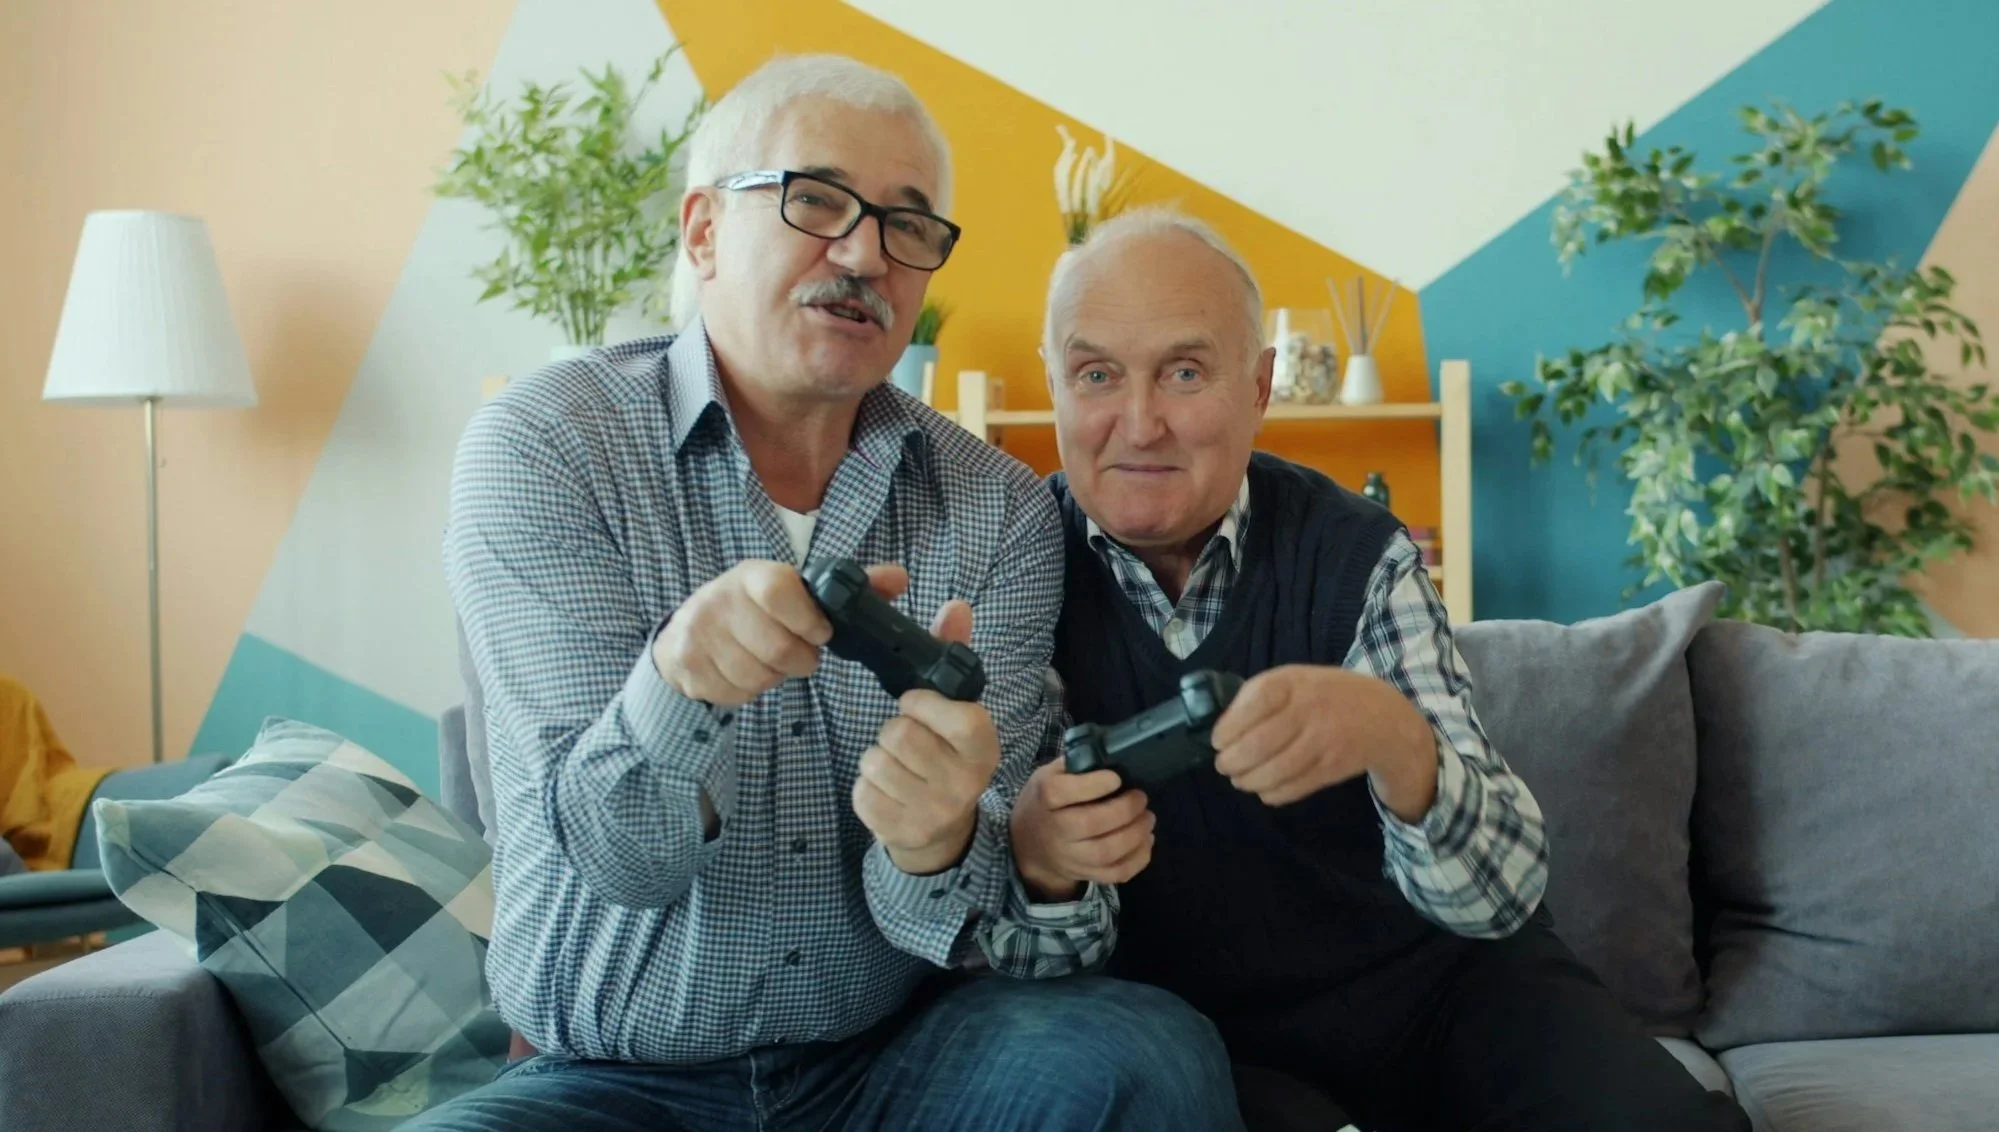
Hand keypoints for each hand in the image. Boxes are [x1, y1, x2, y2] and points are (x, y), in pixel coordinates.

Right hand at [652, 560, 908, 705]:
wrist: (687, 628)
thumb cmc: (756, 607)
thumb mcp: (795, 589)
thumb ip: (850, 585)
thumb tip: (901, 578)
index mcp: (752, 576)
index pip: (778, 591)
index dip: (807, 618)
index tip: (821, 633)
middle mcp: (719, 601)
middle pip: (775, 647)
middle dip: (798, 659)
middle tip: (800, 653)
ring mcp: (699, 636)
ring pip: (757, 676)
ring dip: (774, 676)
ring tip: (770, 660)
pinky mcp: (689, 668)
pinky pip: (736, 694)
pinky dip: (749, 690)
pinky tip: (747, 671)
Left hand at [852, 598, 996, 874]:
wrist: (941, 827)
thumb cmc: (945, 752)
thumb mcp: (957, 708)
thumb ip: (952, 654)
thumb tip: (956, 606)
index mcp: (984, 747)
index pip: (960, 718)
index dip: (925, 704)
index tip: (914, 702)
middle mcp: (965, 783)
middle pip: (901, 735)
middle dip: (894, 730)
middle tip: (908, 739)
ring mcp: (933, 811)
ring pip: (877, 761)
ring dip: (877, 758)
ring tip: (898, 765)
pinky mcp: (899, 829)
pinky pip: (863, 791)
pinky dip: (866, 785)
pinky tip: (888, 789)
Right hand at [1009, 761, 1154, 902]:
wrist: (1028, 845)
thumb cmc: (1046, 803)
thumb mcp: (1049, 775)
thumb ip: (1075, 764)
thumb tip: (1111, 755)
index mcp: (1045, 798)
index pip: (1061, 792)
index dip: (1094, 784)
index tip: (1116, 778)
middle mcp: (1055, 830)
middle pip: (1090, 824)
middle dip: (1125, 810)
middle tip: (1141, 798)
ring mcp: (1070, 857)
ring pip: (1106, 853)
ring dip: (1136, 834)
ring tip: (1147, 818)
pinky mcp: (1085, 874)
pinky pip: (1116, 874)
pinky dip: (1139, 858)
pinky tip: (1146, 840)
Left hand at [1210, 664, 1438, 817]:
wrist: (1383, 716)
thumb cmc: (1324, 695)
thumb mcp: (1294, 680)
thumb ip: (1259, 696)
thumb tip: (1221, 725)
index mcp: (1293, 682)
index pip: (1253, 704)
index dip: (1228, 728)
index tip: (1217, 740)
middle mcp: (1309, 710)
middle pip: (1258, 746)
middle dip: (1230, 762)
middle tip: (1224, 765)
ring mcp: (1323, 741)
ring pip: (1273, 772)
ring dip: (1247, 781)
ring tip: (1239, 779)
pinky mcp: (1332, 768)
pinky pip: (1293, 787)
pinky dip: (1271, 793)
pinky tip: (1264, 788)